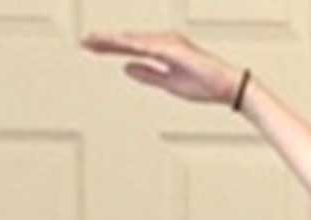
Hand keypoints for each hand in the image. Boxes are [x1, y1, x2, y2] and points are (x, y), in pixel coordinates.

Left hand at [81, 31, 243, 106]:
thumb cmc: (203, 85)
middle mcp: (164, 42)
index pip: (130, 48)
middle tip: (83, 41)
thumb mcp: (168, 83)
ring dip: (114, 40)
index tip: (90, 47)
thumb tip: (125, 68)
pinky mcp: (176, 49)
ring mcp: (170, 44)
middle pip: (128, 40)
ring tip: (94, 41)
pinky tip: (119, 45)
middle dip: (105, 41)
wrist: (227, 88)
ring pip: (135, 40)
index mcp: (161, 51)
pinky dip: (133, 45)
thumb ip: (147, 75)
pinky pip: (150, 47)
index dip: (109, 47)